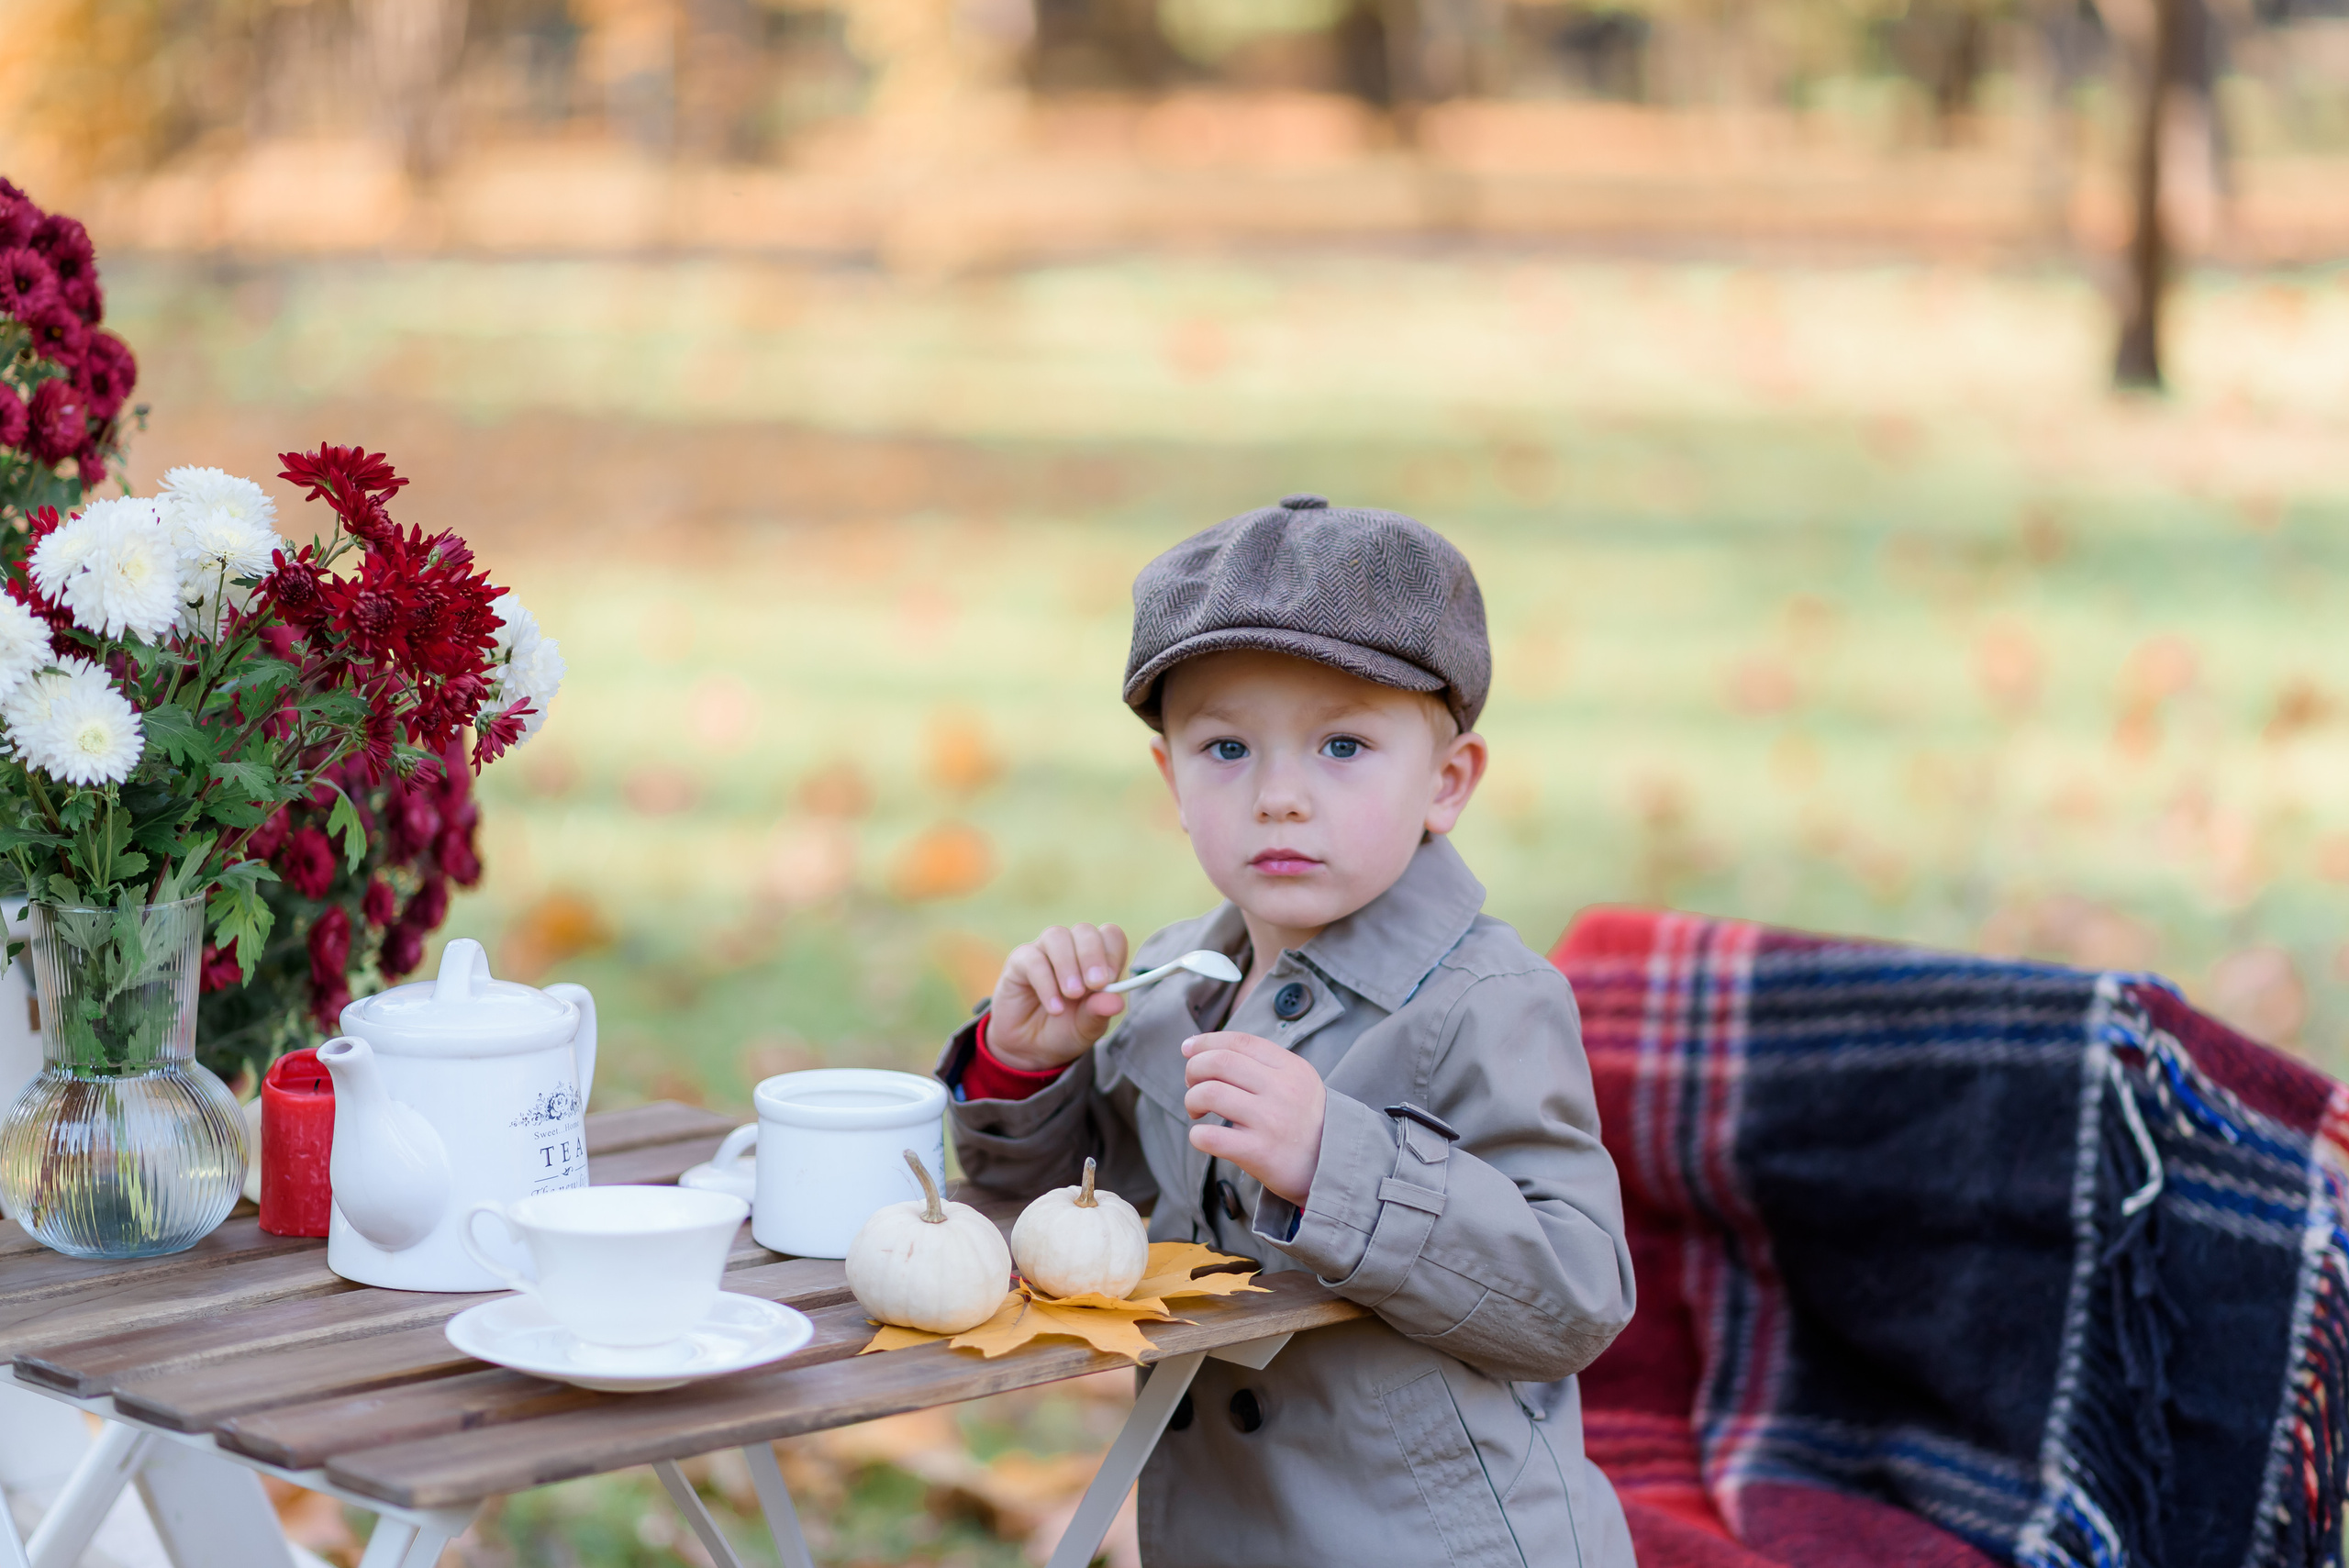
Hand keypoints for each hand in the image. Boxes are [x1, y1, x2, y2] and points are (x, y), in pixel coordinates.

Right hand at [986, 923, 1130, 1072]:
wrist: (1030, 1049)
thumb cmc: (1064, 1030)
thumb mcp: (1087, 1028)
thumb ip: (1099, 1012)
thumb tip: (1117, 1002)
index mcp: (1096, 959)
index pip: (1110, 936)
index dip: (1113, 953)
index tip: (1110, 980)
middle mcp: (1071, 949)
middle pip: (1085, 931)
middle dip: (1092, 956)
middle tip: (1096, 984)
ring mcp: (1044, 952)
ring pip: (1057, 936)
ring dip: (1068, 965)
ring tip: (1073, 995)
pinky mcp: (1019, 962)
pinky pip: (1032, 960)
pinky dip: (1046, 984)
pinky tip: (1055, 1008)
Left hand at [1181, 1032, 1324, 1206]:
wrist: (1332, 1167)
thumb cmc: (1304, 1122)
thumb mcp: (1299, 1081)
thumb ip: (1262, 1064)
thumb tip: (1205, 1048)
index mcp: (1291, 1068)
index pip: (1240, 1041)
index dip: (1206, 1041)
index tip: (1188, 1048)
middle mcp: (1282, 1090)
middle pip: (1219, 1062)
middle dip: (1194, 1069)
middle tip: (1192, 1084)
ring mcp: (1270, 1121)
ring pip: (1210, 1093)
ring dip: (1192, 1100)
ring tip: (1197, 1110)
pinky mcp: (1260, 1152)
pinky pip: (1211, 1137)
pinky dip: (1197, 1135)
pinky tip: (1203, 1136)